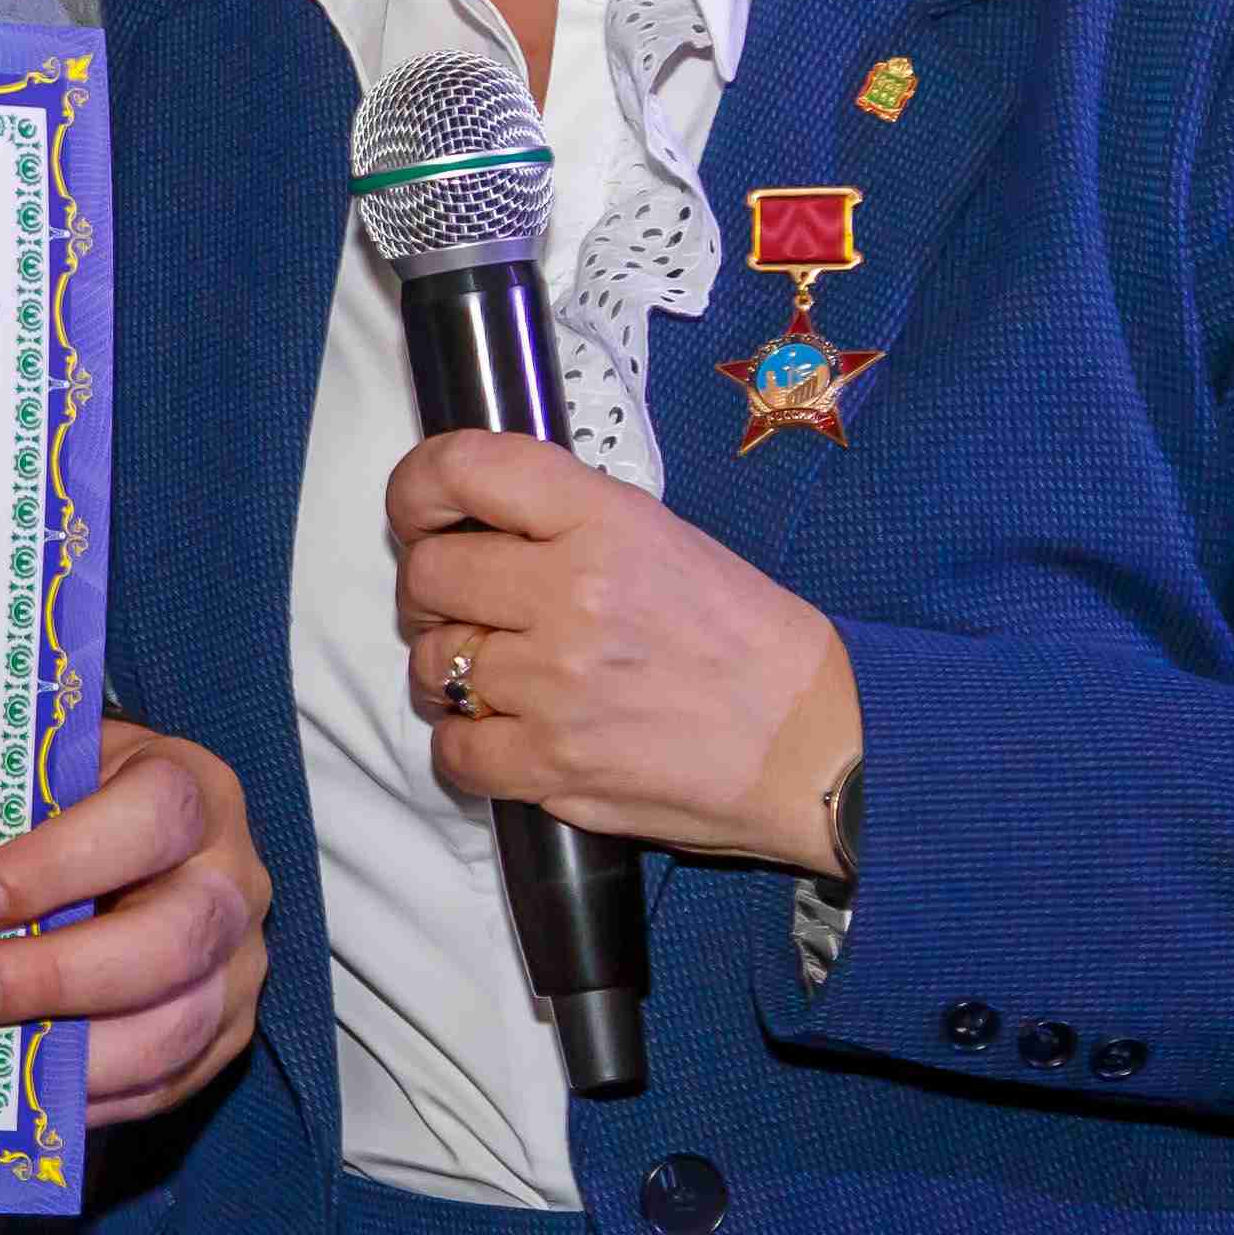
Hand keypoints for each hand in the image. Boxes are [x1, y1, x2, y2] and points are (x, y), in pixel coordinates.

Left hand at [0, 716, 270, 1122]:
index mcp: (193, 790)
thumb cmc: (81, 805)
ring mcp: (239, 963)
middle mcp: (232, 879)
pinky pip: (171, 1080)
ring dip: (75, 1051)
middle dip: (58, 976)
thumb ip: (11, 808)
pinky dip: (95, 1093)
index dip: (60, 863)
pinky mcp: (228, 1030)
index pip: (151, 818)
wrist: (147, 842)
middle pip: (173, 939)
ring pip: (180, 1024)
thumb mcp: (55, 777)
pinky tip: (25, 1088)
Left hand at [386, 430, 860, 866]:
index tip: (419, 510)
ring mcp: (557, 685)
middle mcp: (571, 594)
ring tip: (499, 680)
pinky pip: (453, 752)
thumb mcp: (663, 538)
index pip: (466, 469)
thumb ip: (566, 522)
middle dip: (435, 594)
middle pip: (428, 576)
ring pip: (431, 667)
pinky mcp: (554, 765)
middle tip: (468, 610)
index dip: (418, 487)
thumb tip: (475, 527)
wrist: (814, 743)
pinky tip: (506, 737)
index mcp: (604, 521)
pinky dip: (466, 748)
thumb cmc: (745, 640)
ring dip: (451, 674)